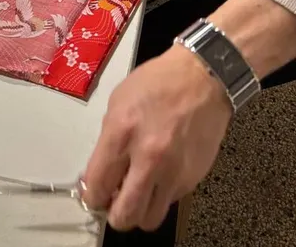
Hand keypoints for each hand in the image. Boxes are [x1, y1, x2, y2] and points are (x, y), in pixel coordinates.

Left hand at [81, 46, 231, 231]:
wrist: (203, 77)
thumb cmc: (158, 82)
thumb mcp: (119, 101)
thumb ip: (108, 139)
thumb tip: (100, 172)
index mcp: (122, 133)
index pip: (97, 187)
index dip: (92, 196)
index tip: (94, 194)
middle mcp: (147, 157)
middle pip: (124, 215)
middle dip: (114, 214)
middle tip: (114, 201)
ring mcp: (173, 171)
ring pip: (149, 219)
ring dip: (140, 211)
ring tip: (138, 193)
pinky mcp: (192, 178)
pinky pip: (170, 201)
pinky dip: (161, 194)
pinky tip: (160, 174)